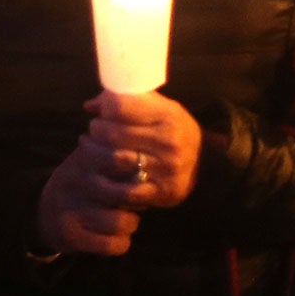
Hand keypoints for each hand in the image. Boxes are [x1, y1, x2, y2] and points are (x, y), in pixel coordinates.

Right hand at [36, 136, 144, 256]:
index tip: (143, 177)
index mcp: (87, 156)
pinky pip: (112, 245)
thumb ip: (122, 156)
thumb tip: (153, 164)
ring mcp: (73, 209)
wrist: (46, 211)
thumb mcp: (97, 159)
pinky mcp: (72, 235)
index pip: (122, 160)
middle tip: (139, 202)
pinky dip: (121, 243)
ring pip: (121, 222)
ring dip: (131, 223)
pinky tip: (117, 236)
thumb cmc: (86, 181)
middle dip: (140, 200)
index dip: (140, 171)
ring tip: (127, 219)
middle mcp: (78, 180)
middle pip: (126, 193)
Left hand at [85, 90, 202, 208]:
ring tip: (88, 150)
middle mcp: (168, 141)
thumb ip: (129, 102)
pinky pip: (122, 190)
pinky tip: (98, 175)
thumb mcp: (161, 108)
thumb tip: (90, 106)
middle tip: (91, 132)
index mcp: (168, 115)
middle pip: (113, 134)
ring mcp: (165, 169)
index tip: (99, 112)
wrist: (205, 165)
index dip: (104, 108)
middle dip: (95, 131)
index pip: (121, 106)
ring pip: (114, 161)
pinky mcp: (160, 193)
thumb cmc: (175, 131)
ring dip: (93, 155)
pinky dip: (105, 183)